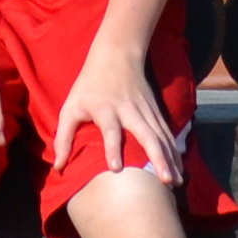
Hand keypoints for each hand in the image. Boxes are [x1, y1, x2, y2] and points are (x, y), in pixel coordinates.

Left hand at [49, 43, 180, 185]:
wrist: (117, 55)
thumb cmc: (88, 86)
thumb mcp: (70, 107)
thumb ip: (63, 138)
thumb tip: (58, 168)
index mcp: (106, 109)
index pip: (110, 130)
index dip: (112, 149)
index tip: (116, 169)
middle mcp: (129, 110)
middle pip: (147, 135)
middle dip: (158, 158)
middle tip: (165, 181)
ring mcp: (146, 110)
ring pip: (162, 136)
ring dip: (170, 159)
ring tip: (176, 182)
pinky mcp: (156, 111)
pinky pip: (167, 134)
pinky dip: (174, 151)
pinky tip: (179, 168)